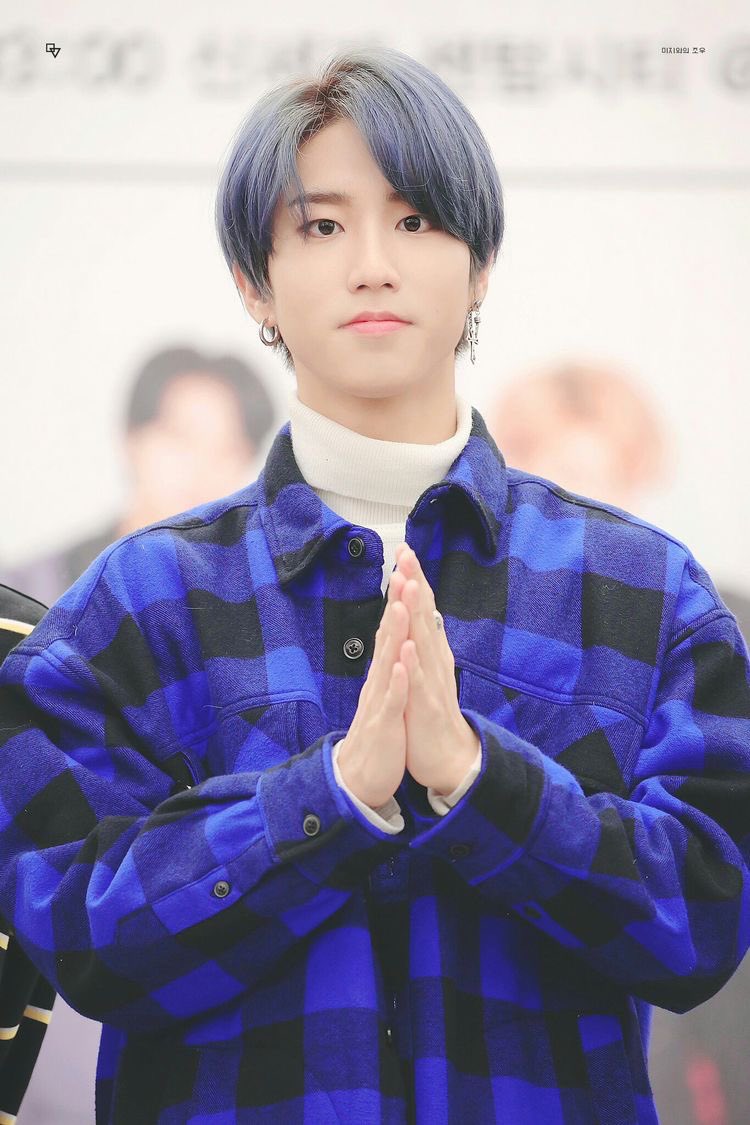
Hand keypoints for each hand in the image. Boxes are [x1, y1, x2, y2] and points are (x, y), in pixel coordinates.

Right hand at [335, 569, 410, 808]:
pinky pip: (392, 700)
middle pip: (387, 637)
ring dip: (394, 635)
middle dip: (395, 604)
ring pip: (388, 662)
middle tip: (401, 571)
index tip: (406, 569)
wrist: (359, 779)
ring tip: (400, 606)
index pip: (391, 630)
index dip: (398, 600)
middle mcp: (378, 680)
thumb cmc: (378, 734)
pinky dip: (398, 680)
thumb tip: (397, 637)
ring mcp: (380, 700)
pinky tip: (403, 662)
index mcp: (383, 673)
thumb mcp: (386, 694)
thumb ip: (390, 665)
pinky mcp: (384, 723)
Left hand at [391, 543, 480, 794]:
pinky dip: (414, 663)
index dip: (415, 580)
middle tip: (408, 554)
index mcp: (432, 652)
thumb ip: (425, 643)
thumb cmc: (432, 713)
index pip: (423, 610)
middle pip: (425, 616)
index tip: (405, 552)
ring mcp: (433, 682)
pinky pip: (419, 682)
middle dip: (416, 584)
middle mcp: (435, 660)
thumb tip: (421, 614)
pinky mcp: (427, 706)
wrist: (449, 758)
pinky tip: (409, 645)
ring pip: (424, 642)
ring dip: (417, 614)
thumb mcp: (427, 672)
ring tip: (410, 586)